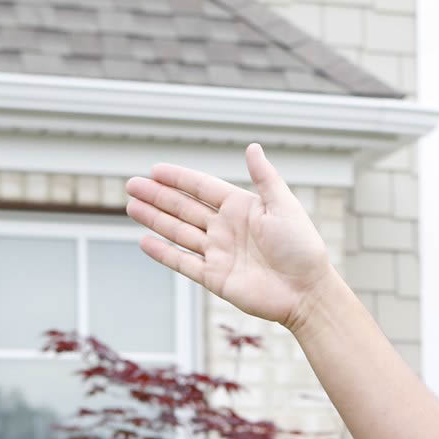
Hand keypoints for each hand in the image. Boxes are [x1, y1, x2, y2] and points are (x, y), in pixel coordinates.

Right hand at [126, 144, 335, 326]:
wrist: (307, 291)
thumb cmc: (302, 247)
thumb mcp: (284, 206)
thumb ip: (265, 178)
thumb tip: (253, 147)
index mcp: (242, 208)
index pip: (203, 188)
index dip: (179, 179)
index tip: (155, 169)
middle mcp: (227, 228)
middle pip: (184, 208)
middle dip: (158, 196)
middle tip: (132, 184)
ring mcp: (219, 253)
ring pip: (179, 232)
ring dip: (155, 219)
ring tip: (131, 206)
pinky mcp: (214, 277)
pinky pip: (183, 262)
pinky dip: (163, 252)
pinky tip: (145, 241)